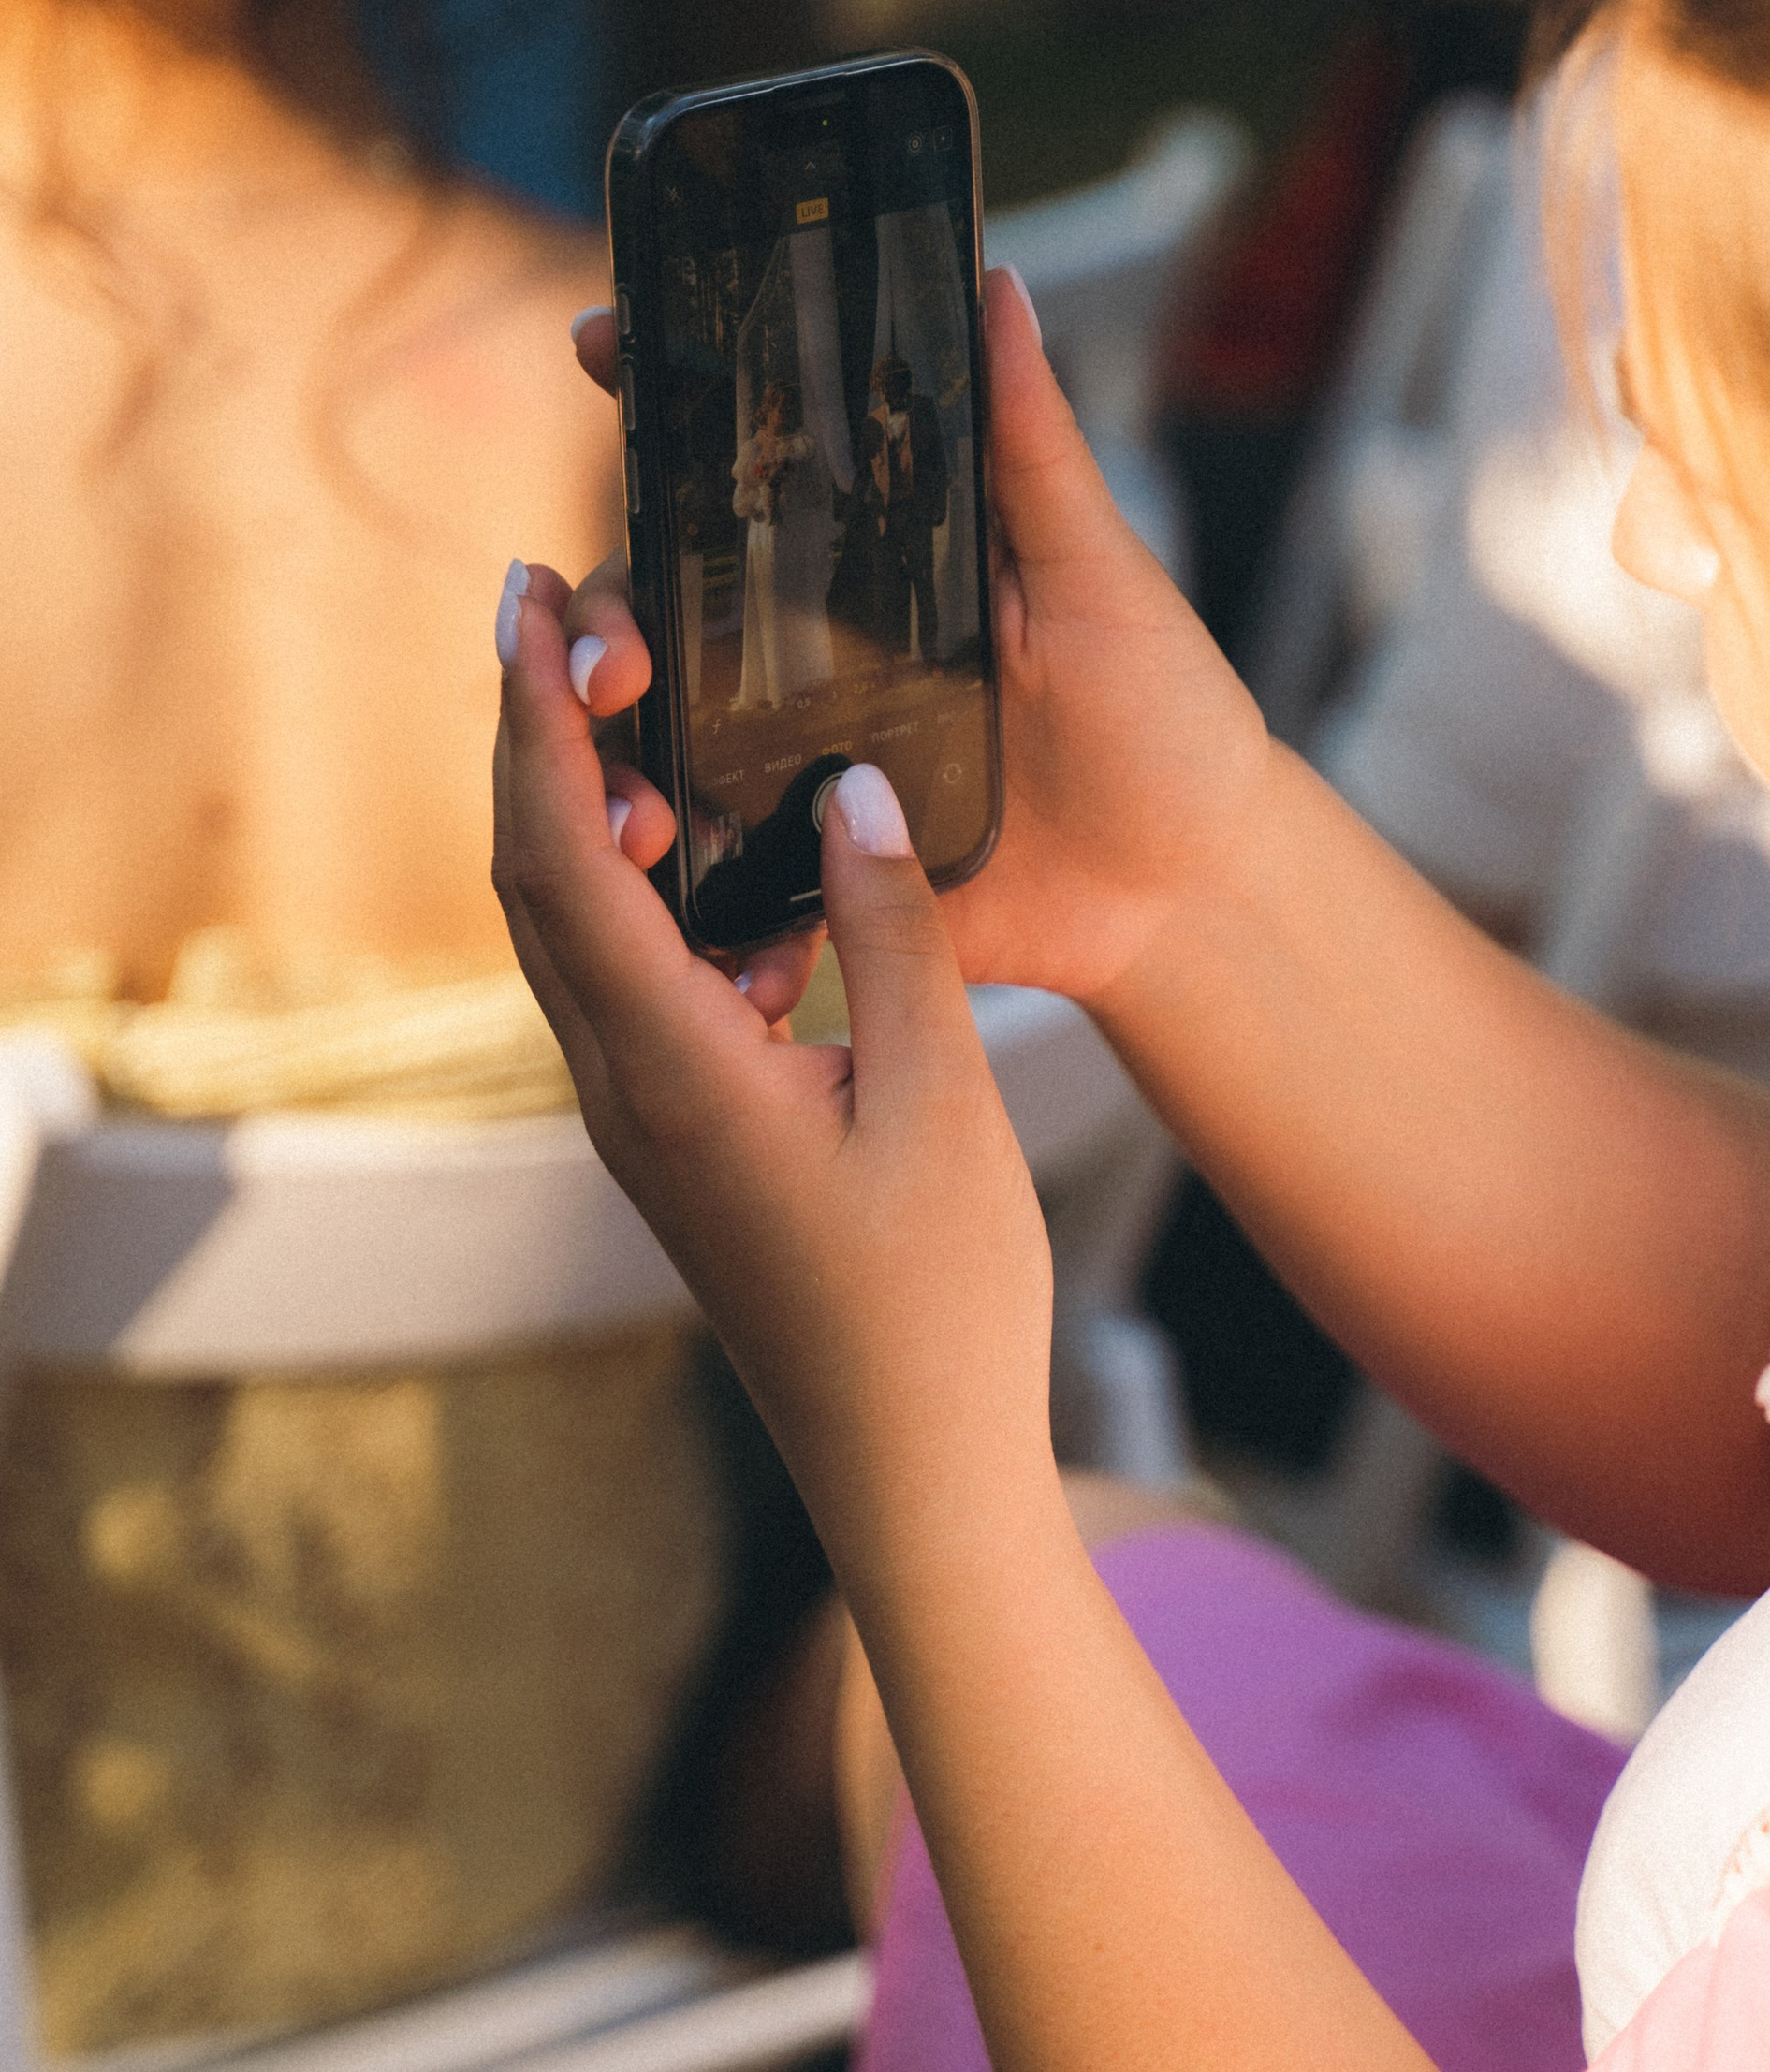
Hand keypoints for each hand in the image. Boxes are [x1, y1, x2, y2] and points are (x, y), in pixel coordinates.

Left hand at [494, 572, 1054, 1573]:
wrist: (915, 1472)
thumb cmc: (940, 1305)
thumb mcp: (940, 1095)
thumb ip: (890, 928)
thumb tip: (849, 784)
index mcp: (674, 1072)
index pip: (563, 858)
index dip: (533, 717)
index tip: (526, 599)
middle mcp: (626, 1094)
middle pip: (536, 880)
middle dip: (535, 733)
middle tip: (561, 608)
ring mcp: (646, 1127)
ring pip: (577, 936)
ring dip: (589, 814)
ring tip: (643, 714)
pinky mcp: (685, 1147)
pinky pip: (638, 994)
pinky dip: (659, 905)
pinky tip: (751, 886)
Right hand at [561, 269, 1274, 1016]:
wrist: (1189, 896)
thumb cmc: (1165, 721)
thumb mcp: (1102, 576)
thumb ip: (1035, 446)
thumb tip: (999, 284)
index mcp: (881, 557)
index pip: (748, 460)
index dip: (662, 396)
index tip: (600, 344)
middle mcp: (820, 645)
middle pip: (664, 594)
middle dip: (603, 606)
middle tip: (614, 653)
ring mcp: (803, 753)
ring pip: (658, 721)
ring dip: (605, 732)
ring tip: (610, 753)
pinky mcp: (809, 859)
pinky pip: (703, 852)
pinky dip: (656, 843)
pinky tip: (632, 847)